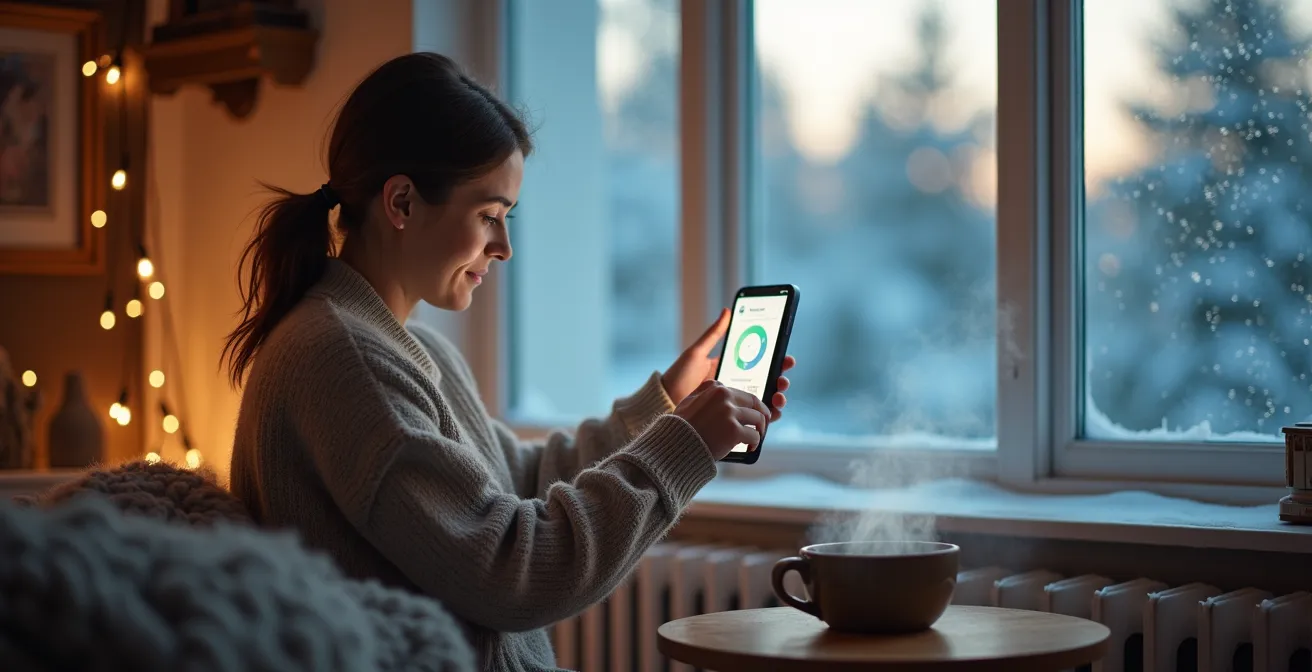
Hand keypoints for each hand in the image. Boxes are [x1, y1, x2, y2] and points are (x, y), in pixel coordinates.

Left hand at [662, 308, 795, 420]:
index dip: (777, 360)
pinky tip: (771, 414)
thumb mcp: (697, 353)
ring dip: (778, 399)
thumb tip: (728, 311)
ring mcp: (735, 402)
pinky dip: (768, 417)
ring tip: (778, 397)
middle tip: (782, 379)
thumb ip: (714, 334)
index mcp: (731, 367)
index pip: (761, 363)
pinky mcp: (732, 419)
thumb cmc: (678, 377)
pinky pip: (754, 419)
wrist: (664, 403)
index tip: (786, 358)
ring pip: (765, 401)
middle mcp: (736, 385)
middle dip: (781, 380)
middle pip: (768, 382)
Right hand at [673, 380, 771, 459]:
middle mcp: (724, 396)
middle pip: (755, 403)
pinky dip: (755, 442)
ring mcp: (730, 413)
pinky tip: (750, 448)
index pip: (743, 394)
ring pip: (758, 418)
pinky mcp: (734, 431)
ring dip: (760, 429)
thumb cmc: (681, 426)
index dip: (751, 405)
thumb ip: (705, 392)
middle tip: (762, 425)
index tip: (753, 414)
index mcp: (715, 388)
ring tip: (756, 438)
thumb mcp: (689, 400)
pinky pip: (754, 435)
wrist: (675, 445)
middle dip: (762, 415)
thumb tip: (724, 392)